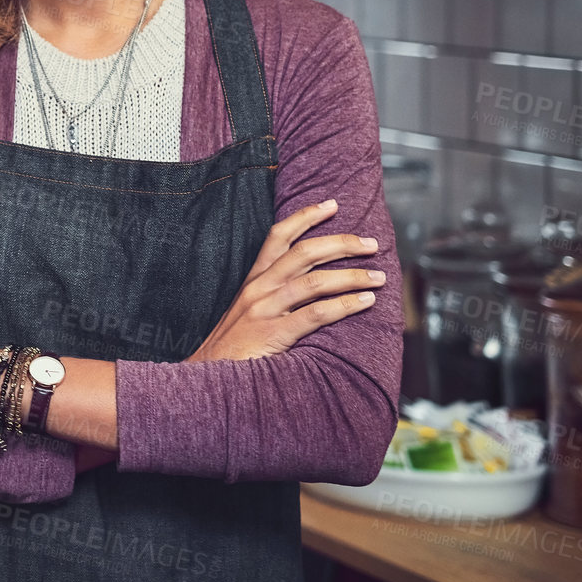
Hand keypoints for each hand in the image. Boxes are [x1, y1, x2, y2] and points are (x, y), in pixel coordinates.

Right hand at [186, 199, 384, 363]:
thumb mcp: (248, 312)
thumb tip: (314, 287)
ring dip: (351, 276)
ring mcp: (264, 310)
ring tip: (378, 277)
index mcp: (253, 280)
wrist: (203, 376)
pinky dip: (345, 305)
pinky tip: (365, 302)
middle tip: (371, 243)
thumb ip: (274, 297)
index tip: (331, 205)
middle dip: (341, 243)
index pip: (278, 236)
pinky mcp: (272, 334)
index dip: (305, 217)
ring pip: (314, 281)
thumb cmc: (232, 347)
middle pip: (304, 252)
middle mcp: (258, 289)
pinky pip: (315, 314)